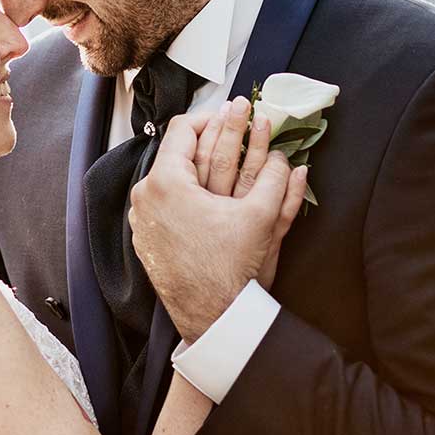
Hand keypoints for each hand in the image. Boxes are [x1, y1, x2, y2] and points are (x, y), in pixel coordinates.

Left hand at [129, 107, 308, 338]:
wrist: (214, 318)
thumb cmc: (232, 270)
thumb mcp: (262, 218)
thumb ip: (279, 180)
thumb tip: (291, 160)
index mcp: (166, 183)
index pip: (183, 128)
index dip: (213, 117)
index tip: (234, 117)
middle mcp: (146, 197)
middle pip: (176, 153)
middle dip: (209, 138)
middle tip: (233, 128)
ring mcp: (143, 220)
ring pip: (170, 178)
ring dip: (198, 165)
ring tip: (225, 159)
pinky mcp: (147, 239)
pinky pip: (164, 204)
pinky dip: (185, 193)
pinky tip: (208, 195)